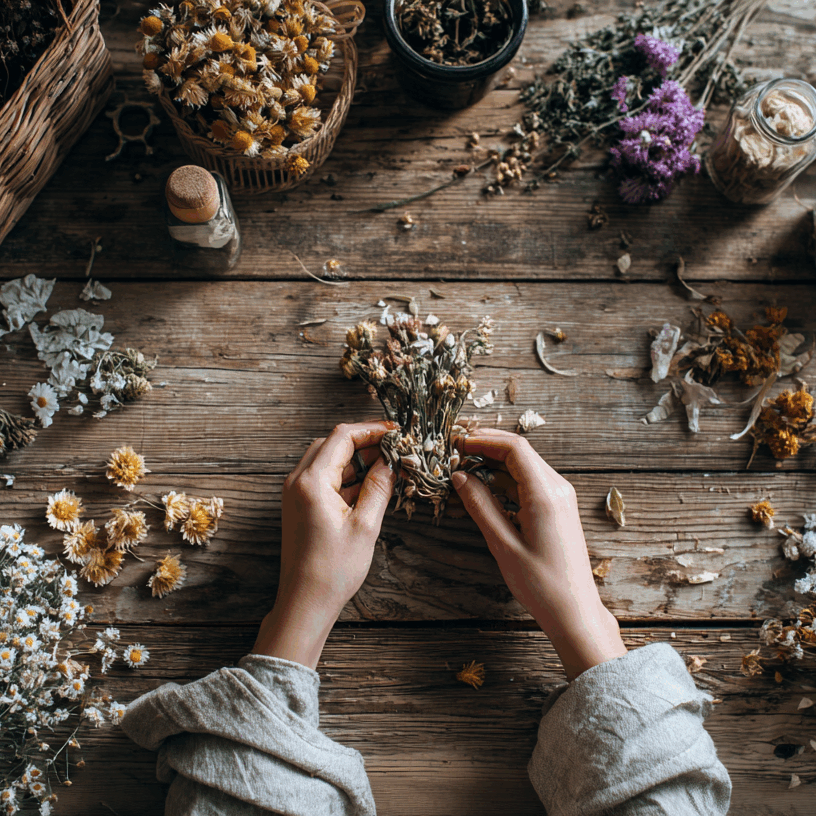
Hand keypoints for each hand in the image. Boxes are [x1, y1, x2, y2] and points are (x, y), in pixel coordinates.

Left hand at [252, 421, 396, 668]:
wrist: (304, 602)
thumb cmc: (332, 570)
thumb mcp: (365, 526)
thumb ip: (379, 487)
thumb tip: (392, 462)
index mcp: (311, 482)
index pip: (342, 437)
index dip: (371, 429)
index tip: (395, 432)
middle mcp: (297, 481)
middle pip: (332, 443)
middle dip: (364, 442)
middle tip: (393, 448)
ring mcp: (296, 493)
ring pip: (328, 460)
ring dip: (356, 460)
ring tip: (387, 467)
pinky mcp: (299, 505)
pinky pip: (324, 479)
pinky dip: (347, 477)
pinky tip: (371, 486)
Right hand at [451, 429, 625, 679]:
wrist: (575, 611)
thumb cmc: (541, 585)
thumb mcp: (503, 545)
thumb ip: (480, 506)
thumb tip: (460, 476)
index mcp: (545, 495)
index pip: (515, 449)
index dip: (484, 440)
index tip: (458, 443)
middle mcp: (557, 489)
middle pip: (520, 451)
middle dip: (488, 445)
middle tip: (457, 448)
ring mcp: (560, 497)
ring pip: (524, 465)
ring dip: (495, 461)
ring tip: (465, 466)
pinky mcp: (558, 508)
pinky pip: (530, 481)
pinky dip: (506, 478)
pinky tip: (485, 486)